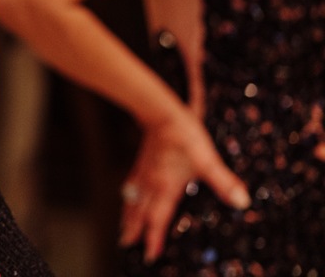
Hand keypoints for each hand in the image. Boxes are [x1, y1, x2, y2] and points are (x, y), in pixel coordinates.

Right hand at [118, 108, 249, 263]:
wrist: (159, 111)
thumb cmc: (183, 133)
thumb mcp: (207, 158)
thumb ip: (223, 181)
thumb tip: (242, 201)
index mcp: (164, 186)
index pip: (157, 218)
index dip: (153, 238)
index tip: (149, 254)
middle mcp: (150, 183)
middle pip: (139, 212)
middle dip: (134, 230)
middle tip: (127, 245)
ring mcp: (143, 172)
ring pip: (132, 200)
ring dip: (128, 216)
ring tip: (124, 228)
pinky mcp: (141, 161)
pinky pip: (130, 185)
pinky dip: (127, 196)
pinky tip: (128, 195)